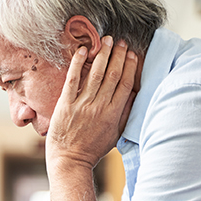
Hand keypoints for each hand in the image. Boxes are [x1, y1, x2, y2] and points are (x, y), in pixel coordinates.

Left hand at [46, 38, 137, 170]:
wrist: (70, 160)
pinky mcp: (66, 104)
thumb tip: (134, 94)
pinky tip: (83, 50)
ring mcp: (82, 104)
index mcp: (114, 113)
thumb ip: (125, 113)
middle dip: (118, 55)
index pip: (126, 83)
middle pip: (112, 75)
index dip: (130, 66)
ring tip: (106, 40)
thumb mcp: (116, 133)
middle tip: (120, 41)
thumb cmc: (93, 148)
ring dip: (102, 54)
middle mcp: (100, 106)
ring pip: (95, 74)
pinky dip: (77, 63)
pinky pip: (73, 79)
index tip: (132, 53)